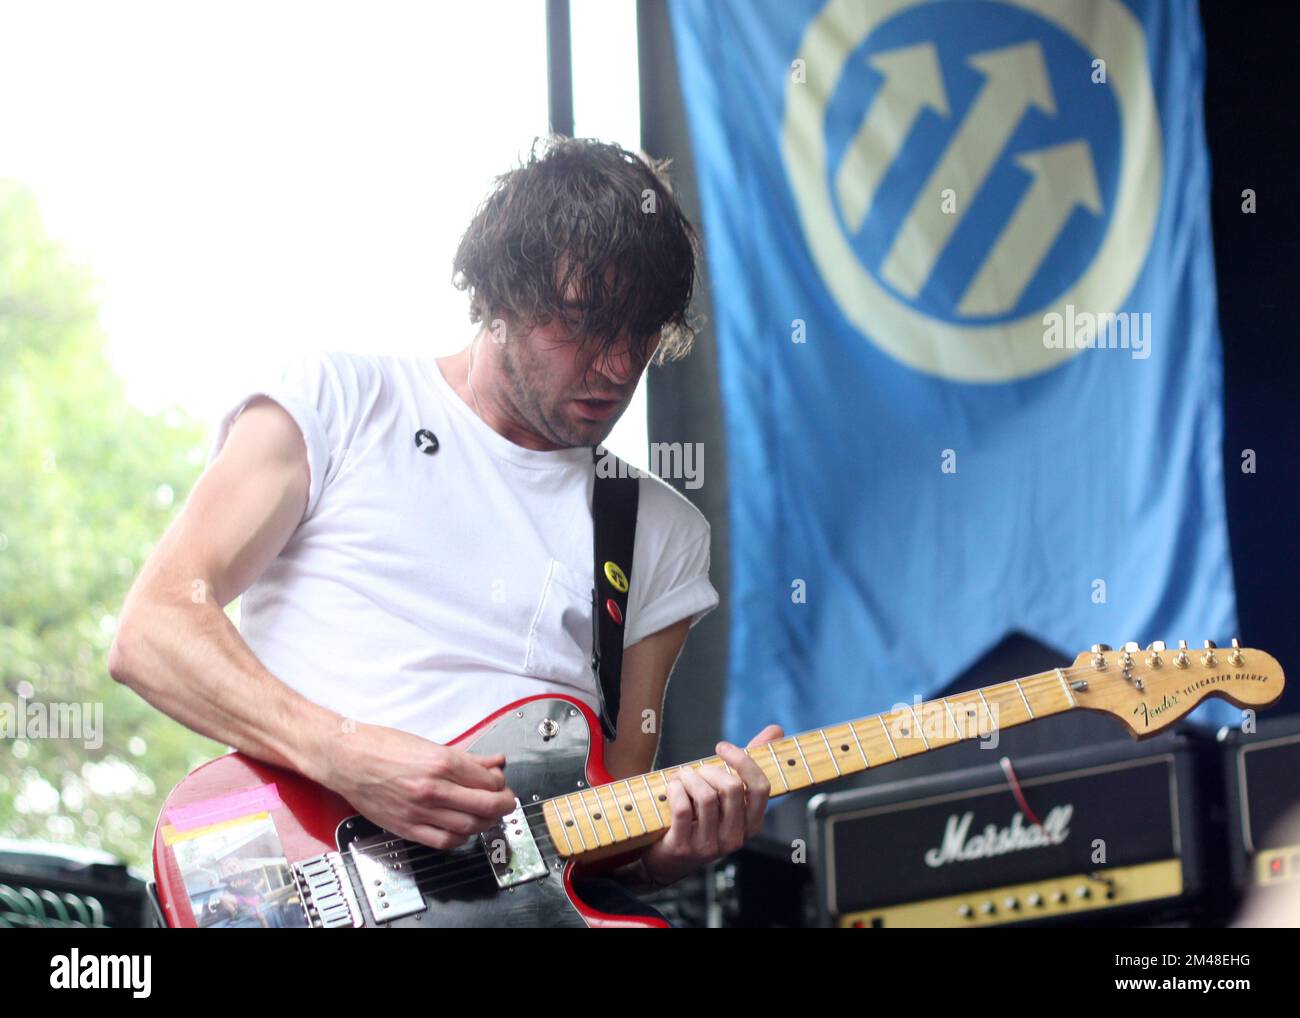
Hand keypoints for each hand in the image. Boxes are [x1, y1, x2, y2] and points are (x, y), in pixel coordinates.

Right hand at [321, 722, 517, 850]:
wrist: (347, 758)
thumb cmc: (382, 746)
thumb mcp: (429, 744)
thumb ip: (467, 757)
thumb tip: (494, 762)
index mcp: (440, 762)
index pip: (487, 780)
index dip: (500, 783)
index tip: (500, 782)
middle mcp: (433, 789)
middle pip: (484, 805)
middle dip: (503, 805)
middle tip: (505, 802)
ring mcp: (419, 811)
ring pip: (468, 826)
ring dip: (485, 822)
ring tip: (487, 815)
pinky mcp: (406, 827)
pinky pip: (443, 841)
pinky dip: (460, 838)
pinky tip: (463, 829)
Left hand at [640, 724, 784, 885]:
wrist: (668, 857)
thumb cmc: (700, 816)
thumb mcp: (727, 793)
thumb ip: (750, 763)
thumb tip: (776, 730)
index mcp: (752, 824)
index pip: (760, 787)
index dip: (742, 760)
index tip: (722, 747)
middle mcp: (736, 838)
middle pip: (731, 788)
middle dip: (709, 769)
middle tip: (695, 770)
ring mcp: (710, 846)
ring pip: (706, 796)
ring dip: (689, 777)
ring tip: (681, 777)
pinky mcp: (684, 848)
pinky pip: (683, 809)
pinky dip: (675, 790)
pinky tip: (672, 788)